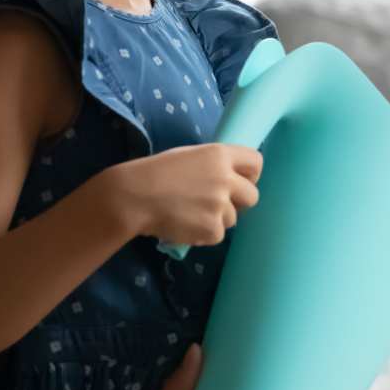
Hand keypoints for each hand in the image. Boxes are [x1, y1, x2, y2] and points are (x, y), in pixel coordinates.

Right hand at [96, 144, 263, 247]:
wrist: (133, 196)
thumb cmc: (154, 172)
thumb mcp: (187, 156)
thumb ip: (212, 165)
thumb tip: (227, 177)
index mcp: (219, 154)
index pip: (256, 162)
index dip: (250, 174)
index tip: (240, 181)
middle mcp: (226, 178)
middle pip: (252, 196)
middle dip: (238, 202)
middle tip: (217, 204)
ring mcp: (221, 205)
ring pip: (232, 218)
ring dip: (216, 219)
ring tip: (189, 213)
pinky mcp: (213, 229)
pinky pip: (217, 235)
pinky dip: (203, 233)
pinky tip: (184, 224)